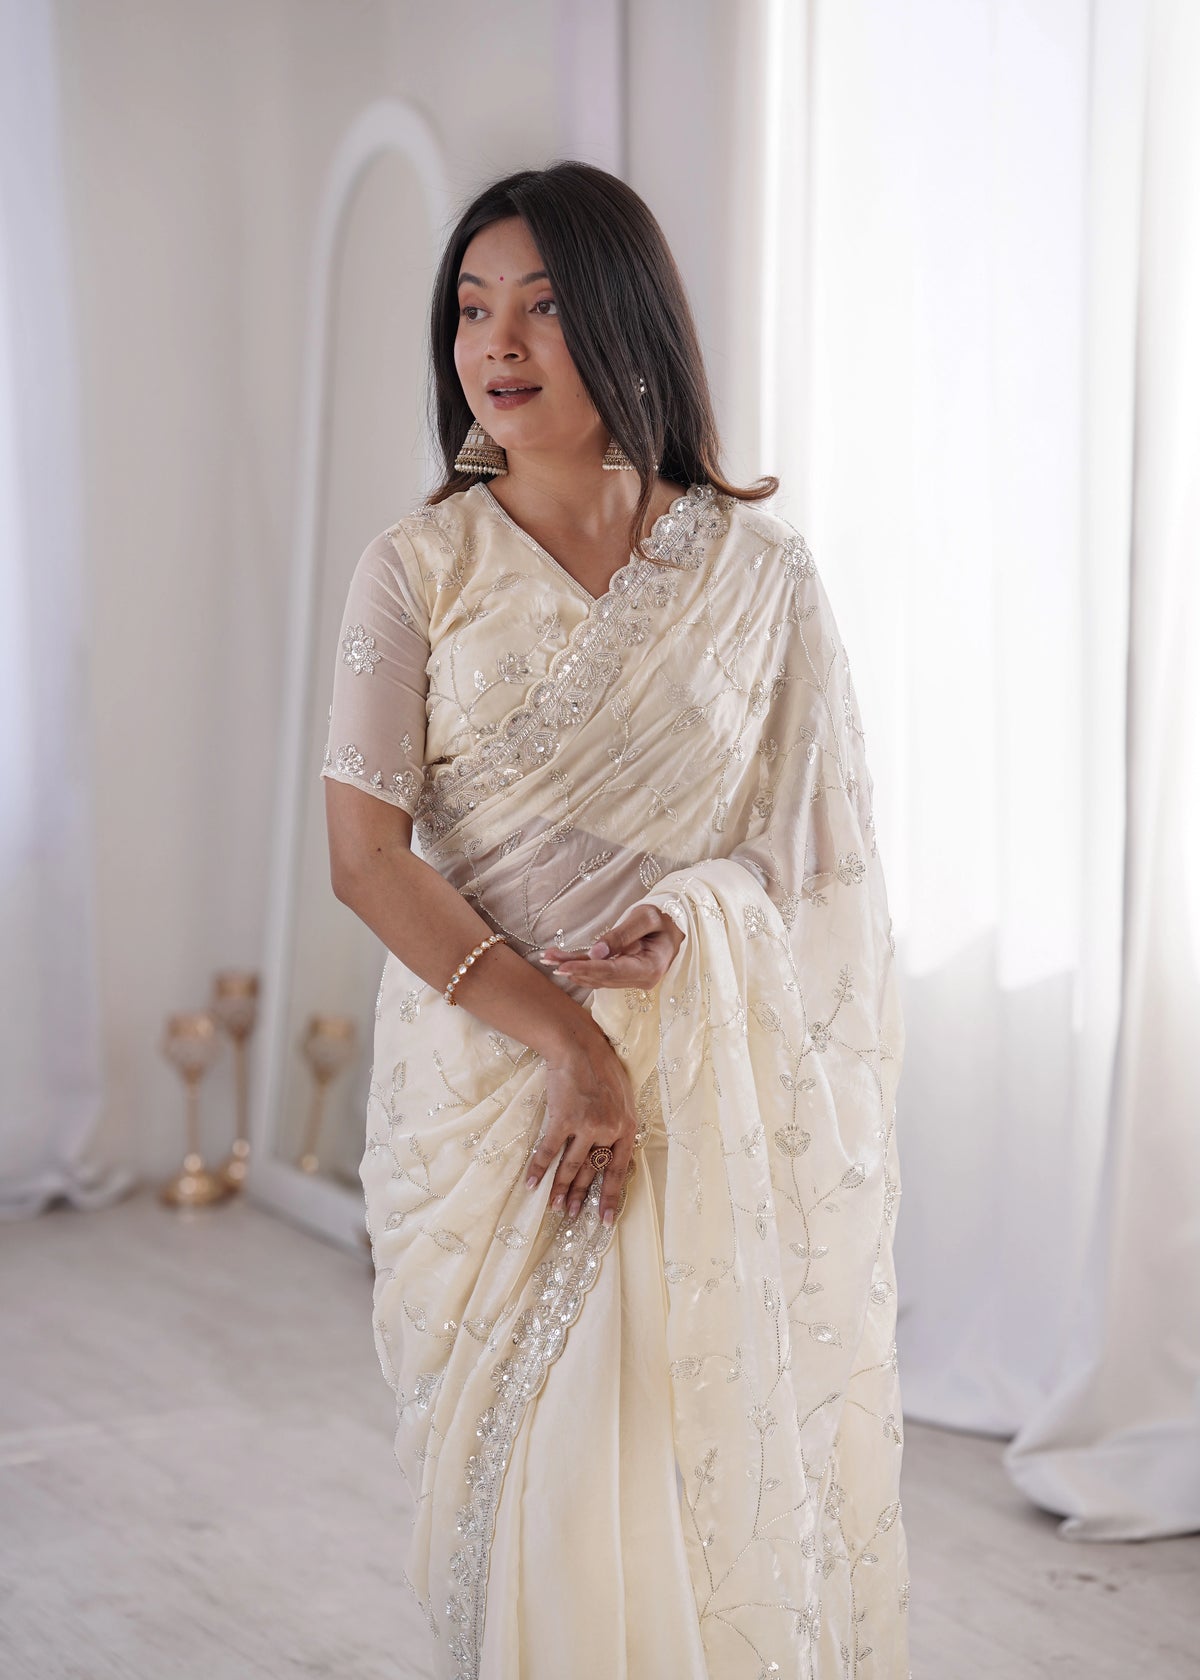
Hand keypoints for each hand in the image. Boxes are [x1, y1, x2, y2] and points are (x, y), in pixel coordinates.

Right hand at [525, 1028, 637, 1225]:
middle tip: (570, 1215)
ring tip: (554, 1207)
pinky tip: (531, 1184)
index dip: (610, 1196)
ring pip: (571, 1166)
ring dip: (560, 1189)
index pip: (619, 1170)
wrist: (579, 1047)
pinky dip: (538, 1169)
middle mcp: (608, 1130)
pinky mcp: (564, 1119)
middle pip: (592, 1171)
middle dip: (579, 1196)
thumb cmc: (601, 1068)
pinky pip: (549, 1151)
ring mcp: (586, 1126)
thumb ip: (618, 1123)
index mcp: (626, 1127)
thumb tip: (608, 1148)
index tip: (604, 1219)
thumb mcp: (622, 1097)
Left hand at [536, 903, 683, 990]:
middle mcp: (641, 980)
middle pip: (601, 977)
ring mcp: (631, 980)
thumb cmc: (664, 919)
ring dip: (572, 968)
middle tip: (547, 960)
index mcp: (650, 968)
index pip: (612, 971)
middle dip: (573, 969)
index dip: (586, 969)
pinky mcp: (623, 975)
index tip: (564, 966)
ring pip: (596, 977)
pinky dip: (579, 967)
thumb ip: (623, 934)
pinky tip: (560, 963)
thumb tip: (596, 952)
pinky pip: (598, 973)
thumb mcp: (646, 918)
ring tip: (547, 959)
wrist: (675, 926)